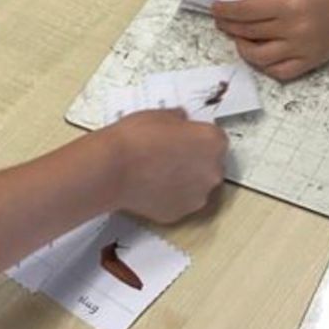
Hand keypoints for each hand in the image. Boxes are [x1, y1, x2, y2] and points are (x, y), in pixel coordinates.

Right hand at [103, 109, 227, 222]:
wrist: (112, 168)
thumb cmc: (134, 139)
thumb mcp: (161, 114)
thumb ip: (179, 120)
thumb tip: (180, 123)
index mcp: (212, 142)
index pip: (216, 138)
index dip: (198, 137)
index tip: (186, 138)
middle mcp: (212, 171)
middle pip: (210, 165)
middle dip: (195, 160)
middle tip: (171, 154)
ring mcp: (197, 196)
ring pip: (197, 186)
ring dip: (184, 180)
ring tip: (158, 171)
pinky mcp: (180, 213)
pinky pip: (180, 202)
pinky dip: (170, 196)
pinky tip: (151, 186)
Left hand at [212, 0, 328, 81]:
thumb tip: (242, 9)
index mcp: (288, 4)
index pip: (244, 12)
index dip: (225, 11)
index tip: (215, 8)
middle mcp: (293, 29)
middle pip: (248, 33)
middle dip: (229, 27)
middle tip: (222, 21)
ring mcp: (303, 48)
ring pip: (259, 57)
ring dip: (243, 47)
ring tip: (239, 38)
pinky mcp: (313, 61)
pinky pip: (281, 71)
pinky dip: (266, 65)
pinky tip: (260, 53)